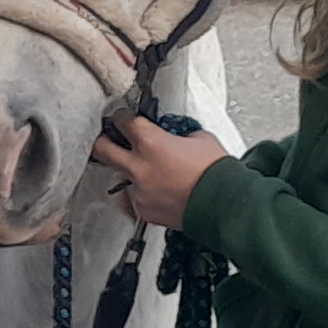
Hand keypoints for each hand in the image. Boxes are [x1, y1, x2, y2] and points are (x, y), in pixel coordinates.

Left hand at [84, 115, 228, 229]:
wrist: (225, 205)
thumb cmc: (216, 173)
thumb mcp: (201, 139)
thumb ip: (180, 135)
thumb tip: (174, 136)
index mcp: (151, 142)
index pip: (123, 122)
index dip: (121, 117)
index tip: (121, 118)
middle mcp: (138, 166)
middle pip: (102, 149)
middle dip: (103, 141)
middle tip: (107, 140)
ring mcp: (138, 190)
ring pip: (120, 178)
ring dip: (130, 174)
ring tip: (150, 175)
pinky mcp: (143, 211)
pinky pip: (135, 199)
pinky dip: (144, 195)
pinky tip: (161, 193)